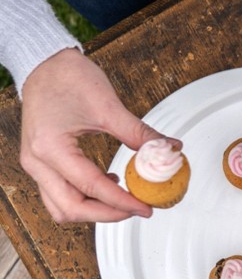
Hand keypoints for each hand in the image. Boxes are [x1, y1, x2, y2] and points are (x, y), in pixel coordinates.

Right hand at [20, 48, 166, 222]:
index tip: (146, 207)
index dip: (122, 201)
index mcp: (51, 148)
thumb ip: (140, 133)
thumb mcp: (109, 106)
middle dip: (107, 214)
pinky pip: (59, 193)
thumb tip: (170, 149)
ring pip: (61, 206)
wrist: (44, 64)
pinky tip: (109, 182)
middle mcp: (37, 162)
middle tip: (138, 208)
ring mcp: (35, 164)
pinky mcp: (41, 162)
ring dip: (93, 210)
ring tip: (125, 199)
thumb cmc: (68, 78)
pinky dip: (84, 197)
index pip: (91, 186)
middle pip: (70, 208)